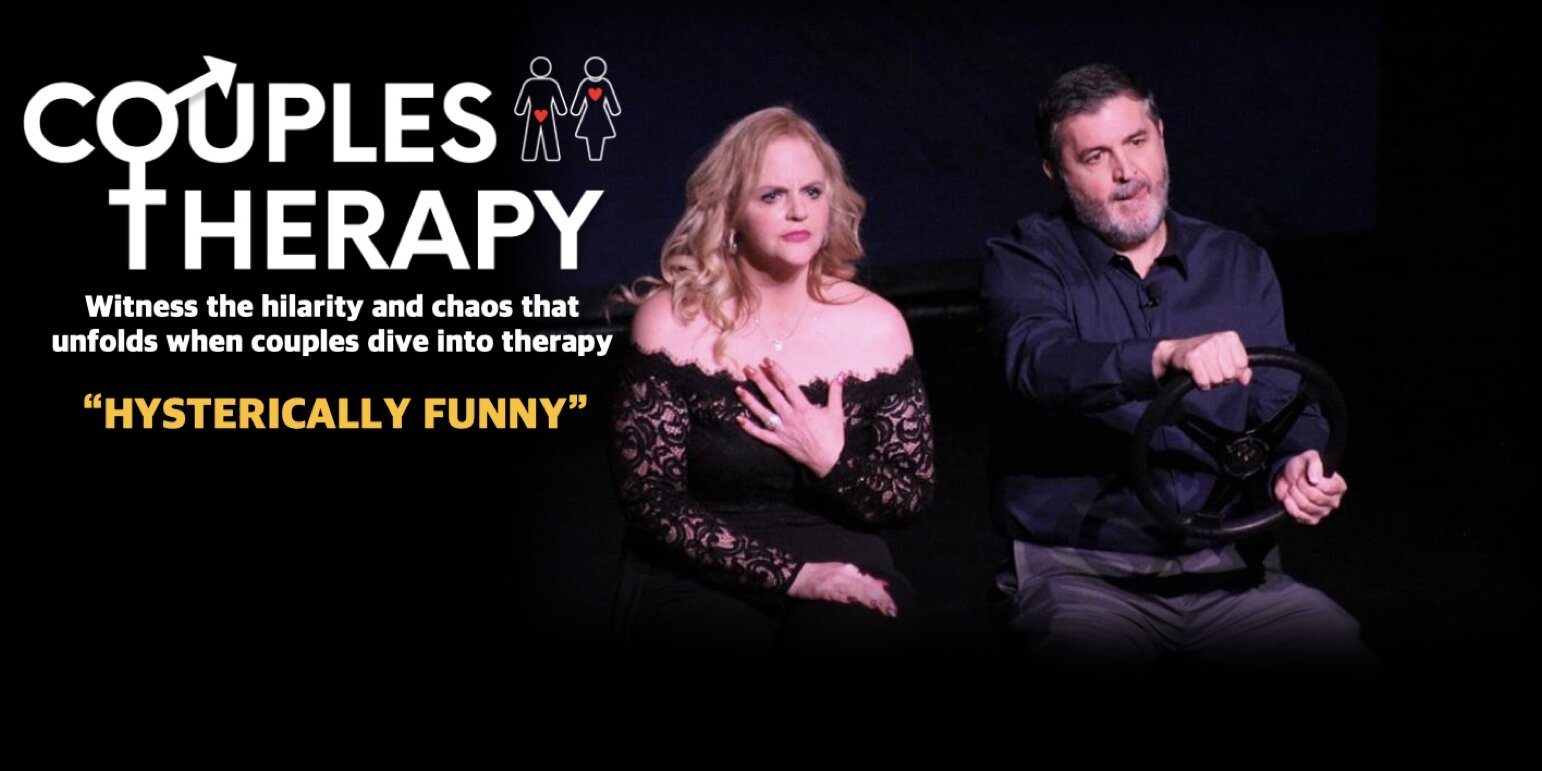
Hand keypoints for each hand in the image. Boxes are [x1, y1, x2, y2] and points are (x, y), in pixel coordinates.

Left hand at [736, 357, 845, 476]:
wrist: (831, 461)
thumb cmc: (834, 437)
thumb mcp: (836, 412)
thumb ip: (835, 392)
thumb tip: (841, 374)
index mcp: (804, 408)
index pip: (788, 385)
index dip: (777, 372)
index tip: (767, 361)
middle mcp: (791, 417)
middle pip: (772, 395)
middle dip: (760, 381)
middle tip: (748, 368)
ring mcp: (783, 430)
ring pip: (763, 413)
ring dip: (750, 401)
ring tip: (738, 389)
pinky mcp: (779, 442)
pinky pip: (762, 435)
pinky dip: (750, 428)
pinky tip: (739, 419)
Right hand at [788, 562, 897, 617]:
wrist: (795, 574)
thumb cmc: (818, 577)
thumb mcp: (841, 574)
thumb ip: (859, 580)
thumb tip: (881, 585)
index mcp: (850, 570)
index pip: (871, 581)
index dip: (884, 593)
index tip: (894, 604)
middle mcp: (846, 572)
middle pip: (869, 586)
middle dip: (883, 599)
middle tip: (893, 611)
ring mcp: (836, 580)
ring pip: (859, 590)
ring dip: (873, 600)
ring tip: (884, 610)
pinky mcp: (826, 589)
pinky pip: (843, 594)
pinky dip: (854, 599)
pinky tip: (862, 604)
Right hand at [1154, 331, 1251, 389]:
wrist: (1177, 351)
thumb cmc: (1206, 355)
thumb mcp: (1227, 357)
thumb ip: (1242, 369)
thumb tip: (1245, 380)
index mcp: (1230, 337)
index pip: (1242, 365)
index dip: (1234, 372)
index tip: (1223, 367)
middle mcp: (1218, 339)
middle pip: (1230, 374)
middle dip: (1222, 377)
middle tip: (1212, 370)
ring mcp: (1204, 347)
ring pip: (1217, 379)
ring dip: (1210, 381)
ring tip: (1204, 372)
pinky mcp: (1192, 358)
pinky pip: (1204, 381)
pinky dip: (1202, 384)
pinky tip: (1197, 376)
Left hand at [1273, 449, 1347, 524]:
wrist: (1290, 476)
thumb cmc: (1303, 467)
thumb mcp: (1309, 457)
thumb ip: (1315, 465)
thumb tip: (1315, 479)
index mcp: (1338, 486)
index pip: (1325, 487)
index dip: (1309, 480)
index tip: (1303, 475)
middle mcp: (1333, 500)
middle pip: (1314, 497)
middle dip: (1299, 487)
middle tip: (1295, 481)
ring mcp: (1323, 511)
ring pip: (1305, 506)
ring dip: (1293, 495)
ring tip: (1292, 487)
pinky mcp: (1311, 519)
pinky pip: (1300, 516)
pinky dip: (1290, 506)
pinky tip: (1288, 498)